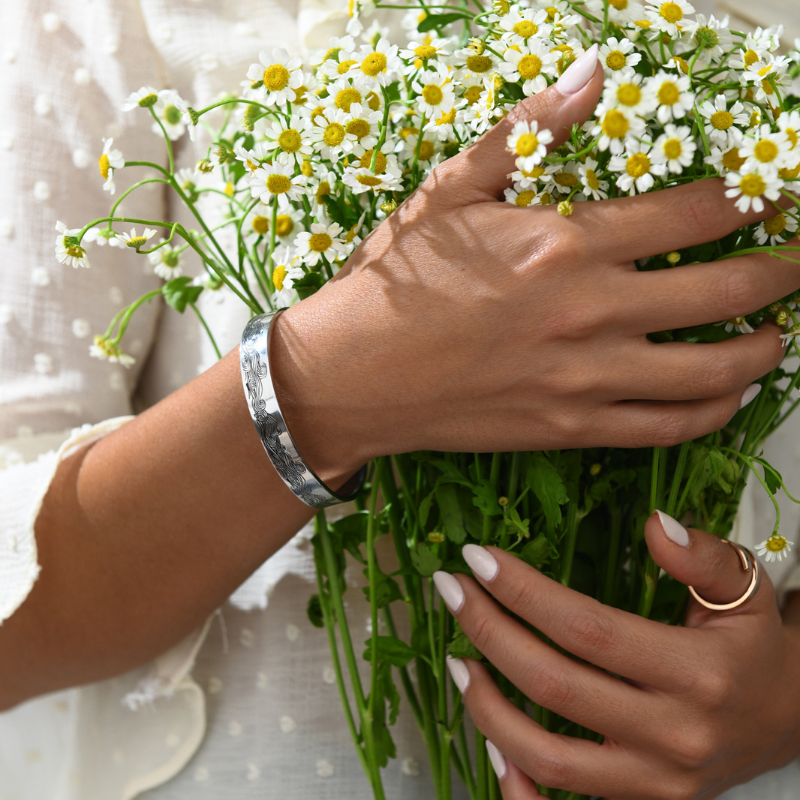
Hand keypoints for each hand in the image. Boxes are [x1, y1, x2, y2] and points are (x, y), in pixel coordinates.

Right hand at [270, 47, 791, 477]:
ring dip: (763, 349)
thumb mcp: (449, 192)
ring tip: (777, 335)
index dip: (750, 198)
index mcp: (566, 243)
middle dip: (783, 270)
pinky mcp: (571, 428)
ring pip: (713, 370)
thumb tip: (592, 72)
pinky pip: (667, 427)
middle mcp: (592, 312)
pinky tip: (727, 395)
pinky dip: (713, 412)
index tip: (774, 194)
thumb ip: (528, 133)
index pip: (695, 213)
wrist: (352, 376)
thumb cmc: (397, 283)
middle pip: (727, 290)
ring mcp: (587, 378)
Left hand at [433, 514, 799, 798]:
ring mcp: (655, 781)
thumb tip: (654, 524)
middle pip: (555, 685)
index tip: (480, 558)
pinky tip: (490, 744)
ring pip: (550, 757)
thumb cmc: (755, 647)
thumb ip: (702, 556)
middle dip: (489, 632)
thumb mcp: (746, 590)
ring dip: (488, 708)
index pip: (589, 629)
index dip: (525, 592)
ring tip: (457, 659)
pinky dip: (517, 782)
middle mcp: (675, 734)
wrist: (789, 720)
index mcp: (698, 672)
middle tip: (451, 591)